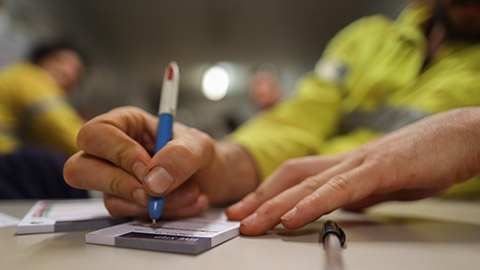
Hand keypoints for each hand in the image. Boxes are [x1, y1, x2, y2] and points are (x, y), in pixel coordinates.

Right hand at [64, 106, 257, 218]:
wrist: (214, 177)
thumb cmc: (200, 153)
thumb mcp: (200, 146)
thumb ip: (180, 155)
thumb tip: (153, 181)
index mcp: (125, 124)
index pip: (95, 134)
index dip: (117, 153)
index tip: (146, 167)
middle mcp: (113, 152)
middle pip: (80, 169)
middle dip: (118, 184)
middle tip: (153, 193)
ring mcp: (116, 179)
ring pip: (108, 197)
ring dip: (151, 203)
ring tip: (191, 194)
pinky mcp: (126, 202)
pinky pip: (130, 214)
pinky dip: (162, 213)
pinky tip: (186, 203)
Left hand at [226, 107, 479, 234]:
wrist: (460, 136)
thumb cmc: (424, 157)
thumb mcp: (383, 181)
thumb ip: (359, 191)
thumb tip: (343, 204)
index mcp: (344, 164)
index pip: (296, 175)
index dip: (268, 191)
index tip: (247, 209)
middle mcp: (345, 160)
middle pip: (291, 177)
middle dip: (260, 198)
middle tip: (235, 217)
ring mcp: (360, 162)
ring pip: (307, 183)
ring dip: (275, 204)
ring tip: (251, 223)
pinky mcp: (380, 169)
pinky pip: (339, 188)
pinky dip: (312, 203)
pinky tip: (293, 217)